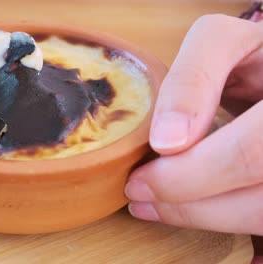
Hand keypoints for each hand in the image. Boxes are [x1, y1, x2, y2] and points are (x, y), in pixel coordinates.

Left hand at [125, 14, 262, 235]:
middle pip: (259, 199)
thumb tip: (168, 141)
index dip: (194, 172)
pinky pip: (258, 219)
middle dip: (188, 203)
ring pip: (260, 216)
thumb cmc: (252, 56)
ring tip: (151, 203)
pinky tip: (183, 207)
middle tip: (136, 193)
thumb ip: (193, 79)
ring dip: (201, 218)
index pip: (252, 150)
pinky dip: (219, 218)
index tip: (141, 176)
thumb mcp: (223, 43)